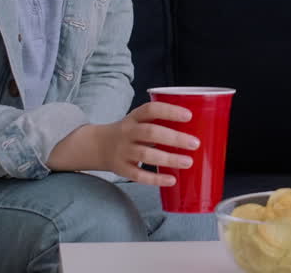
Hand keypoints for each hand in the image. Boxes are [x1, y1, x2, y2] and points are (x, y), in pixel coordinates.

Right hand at [50, 102, 199, 185]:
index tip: (189, 115)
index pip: (151, 110)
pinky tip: (171, 179)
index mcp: (133, 118)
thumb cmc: (128, 132)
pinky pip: (138, 175)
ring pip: (145, 155)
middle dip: (174, 138)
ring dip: (168, 159)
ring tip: (188, 162)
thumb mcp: (138, 121)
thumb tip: (194, 129)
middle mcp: (127, 132)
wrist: (96, 145)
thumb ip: (159, 123)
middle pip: (150, 133)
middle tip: (195, 143)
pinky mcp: (121, 168)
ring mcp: (122, 151)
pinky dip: (155, 179)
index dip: (169, 111)